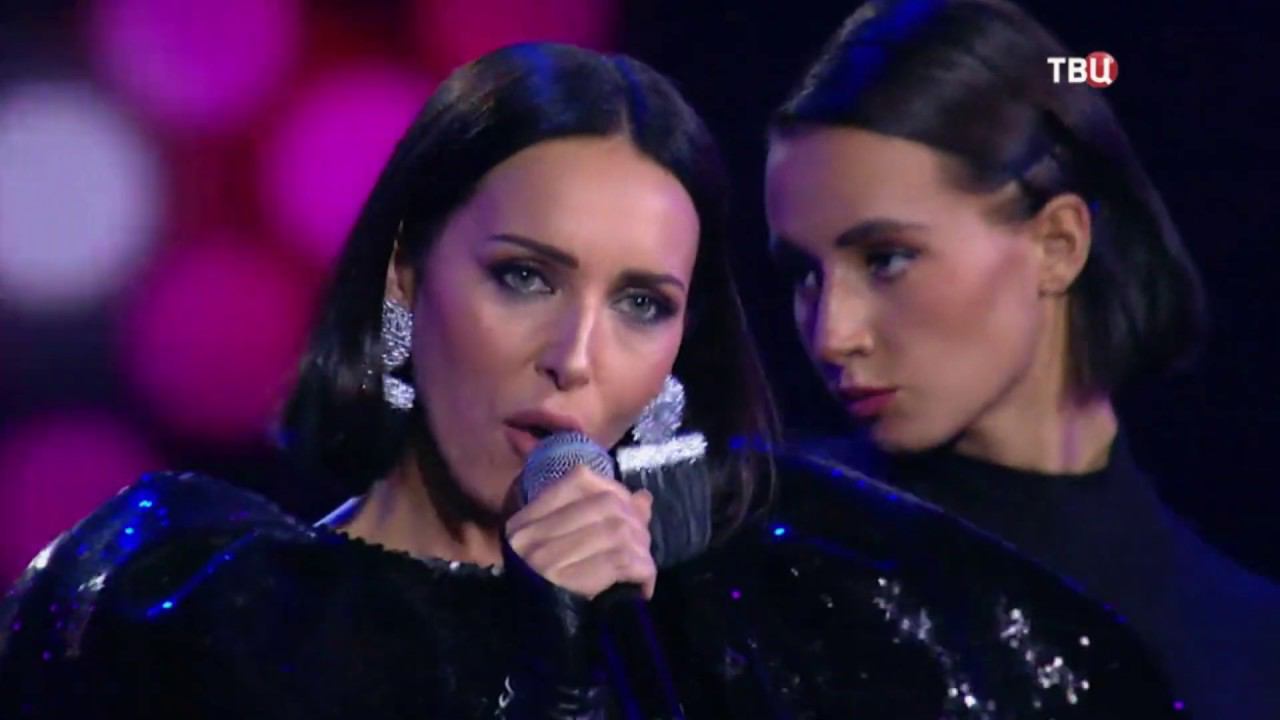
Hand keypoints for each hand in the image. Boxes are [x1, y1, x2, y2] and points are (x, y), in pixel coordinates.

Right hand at [505, 466, 655, 599]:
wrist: (533, 641)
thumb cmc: (551, 592)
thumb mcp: (566, 548)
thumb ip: (602, 518)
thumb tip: (643, 498)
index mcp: (527, 520)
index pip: (578, 479)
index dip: (614, 488)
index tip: (629, 508)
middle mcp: (532, 535)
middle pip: (606, 505)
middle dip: (636, 522)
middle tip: (642, 545)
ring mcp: (546, 559)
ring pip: (618, 531)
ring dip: (642, 549)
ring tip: (642, 566)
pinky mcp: (565, 584)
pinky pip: (621, 562)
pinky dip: (642, 572)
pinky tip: (643, 586)